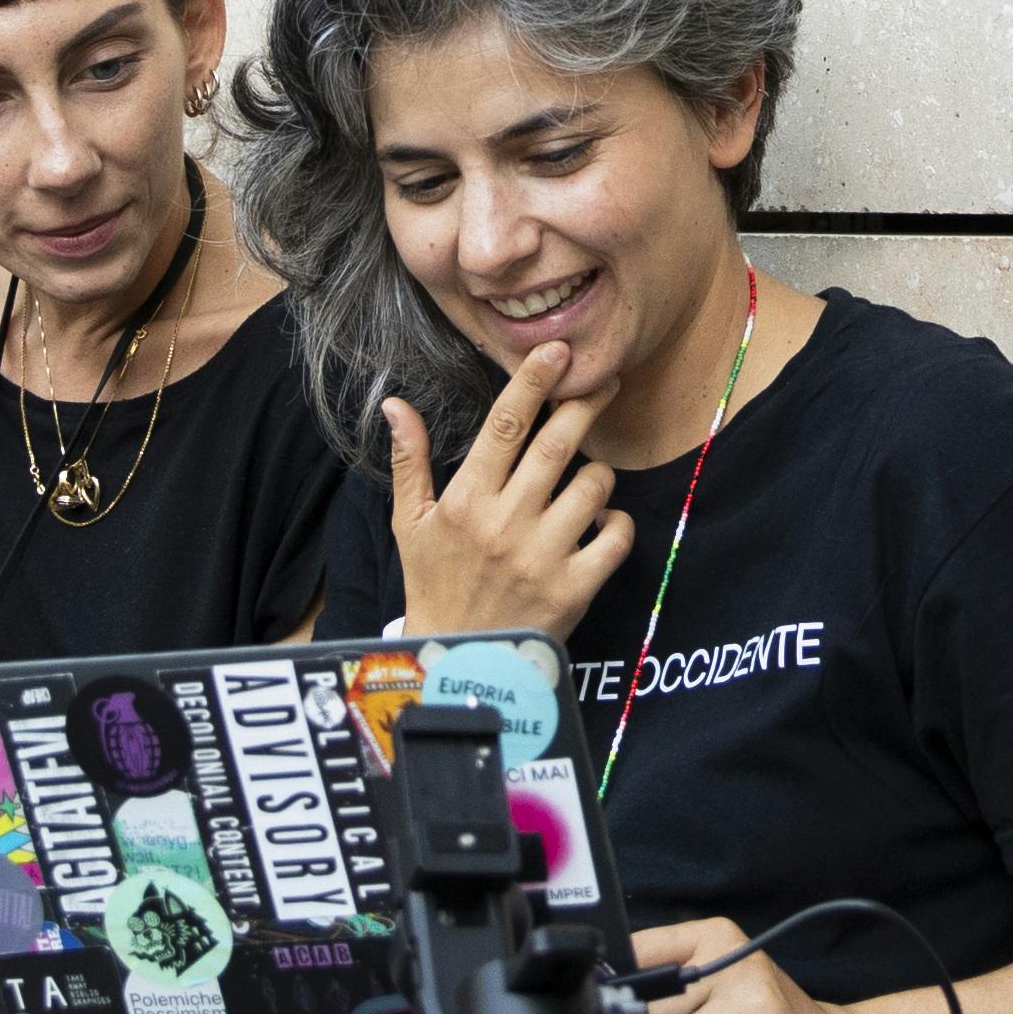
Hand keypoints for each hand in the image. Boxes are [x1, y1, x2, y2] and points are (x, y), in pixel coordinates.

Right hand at [390, 346, 635, 636]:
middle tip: (602, 381)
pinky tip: (601, 527)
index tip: (557, 351)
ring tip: (585, 485)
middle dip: (584, 404)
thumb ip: (410, 461)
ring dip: (598, 476)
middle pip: (557, 445)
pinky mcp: (575, 588)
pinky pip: (617, 536)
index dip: (532, 382)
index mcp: (467, 502)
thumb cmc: (434, 584)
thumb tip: (396, 404)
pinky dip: (616, 524)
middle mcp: (506, 523)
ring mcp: (543, 556)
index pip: (503, 427)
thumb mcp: (411, 525)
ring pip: (593, 485)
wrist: (460, 662)